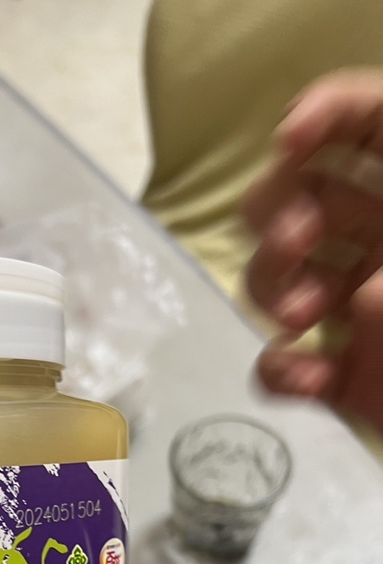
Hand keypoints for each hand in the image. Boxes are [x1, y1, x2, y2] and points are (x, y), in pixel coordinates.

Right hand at [242, 69, 382, 434]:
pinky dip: (281, 371)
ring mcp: (356, 311)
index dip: (325, 114)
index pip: (366, 123)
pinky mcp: (341, 375)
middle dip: (276, 213)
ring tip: (303, 316)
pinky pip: (282, 367)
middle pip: (298, 198)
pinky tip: (308, 376)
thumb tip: (351, 280)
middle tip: (295, 243)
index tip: (288, 141)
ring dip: (272, 289)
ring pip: (276, 280)